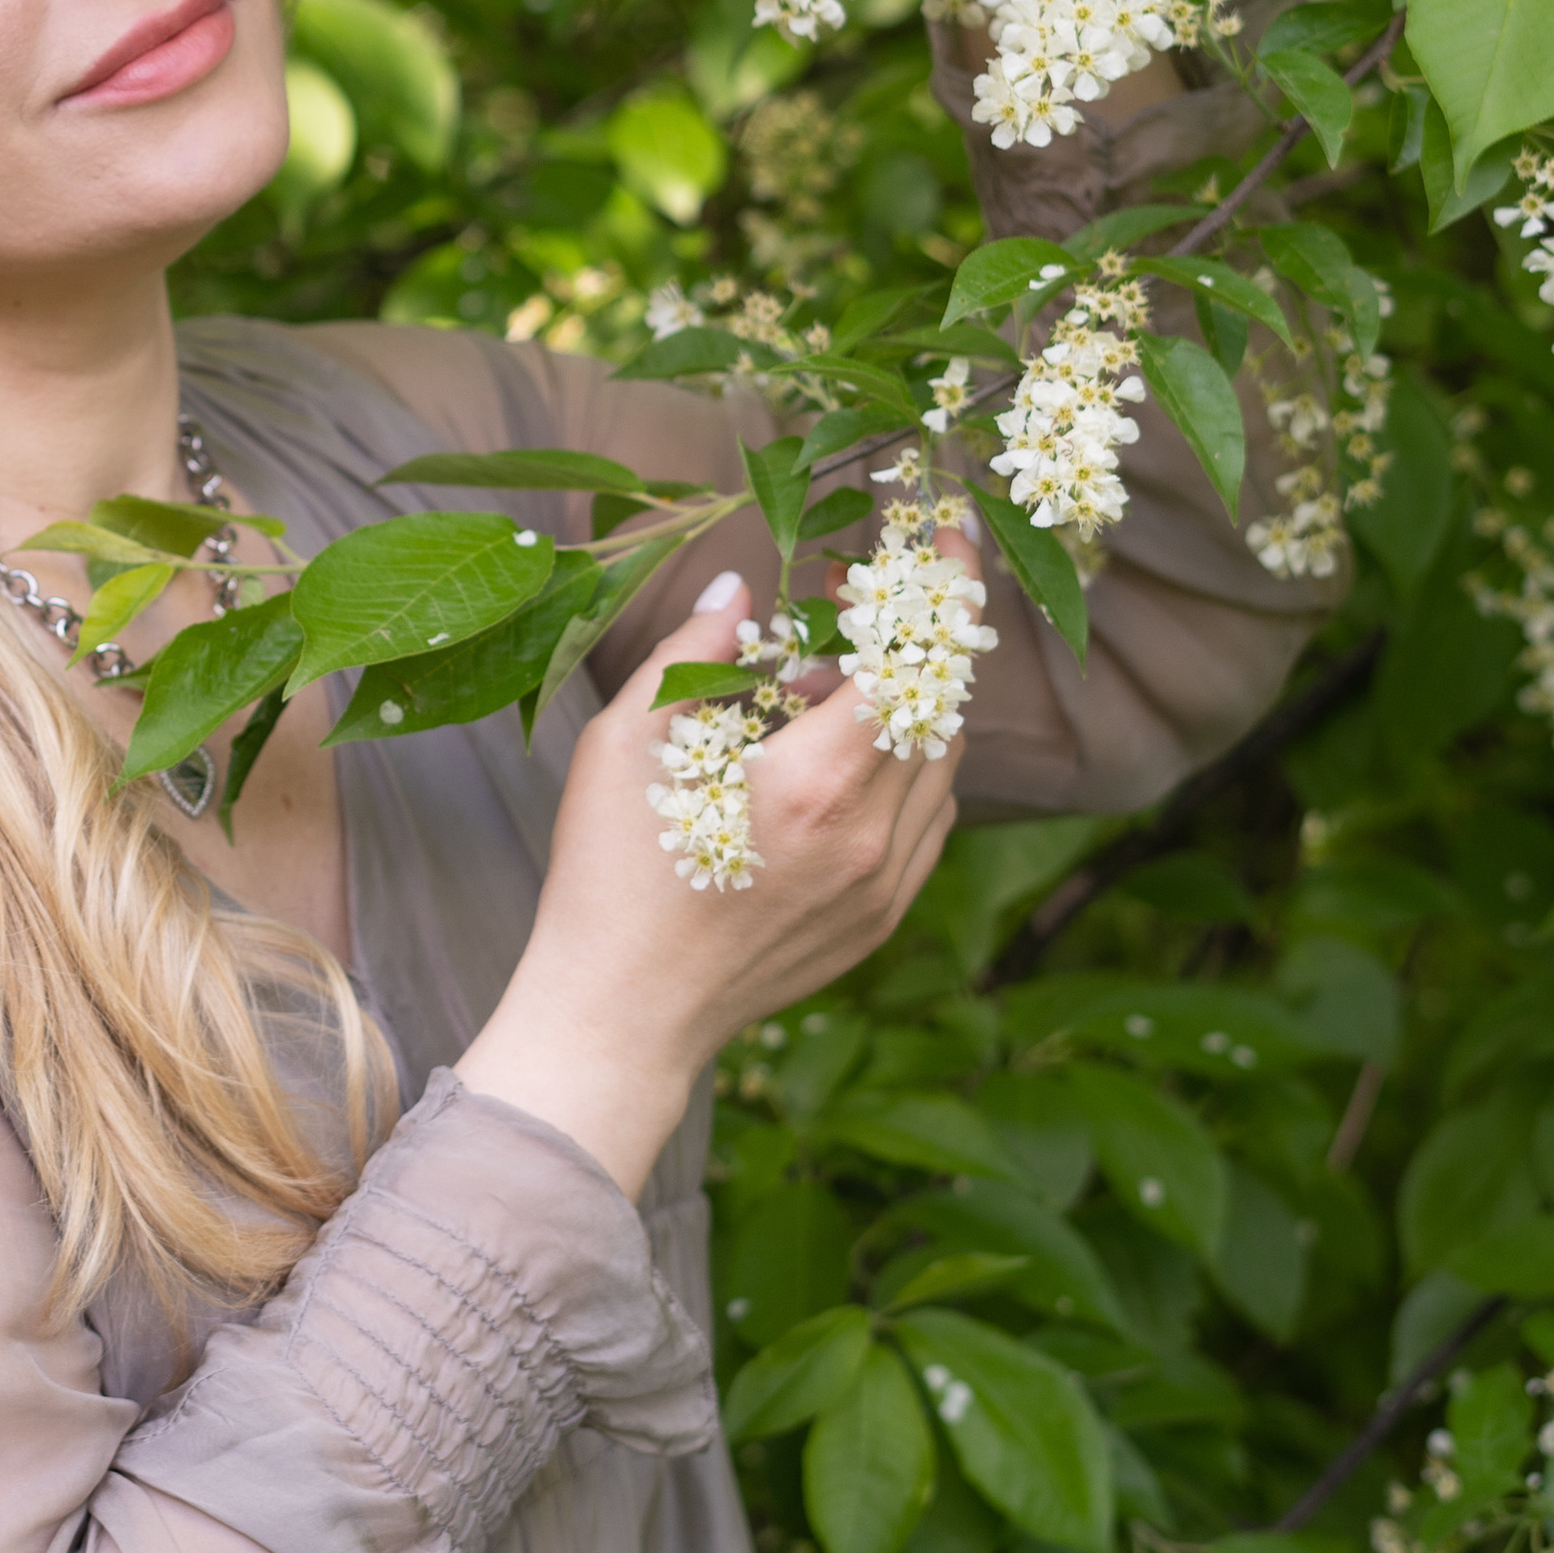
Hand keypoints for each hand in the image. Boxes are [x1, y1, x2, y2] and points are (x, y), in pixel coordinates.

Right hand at [456, 569, 964, 1199]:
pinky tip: (840, 753)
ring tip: (823, 682)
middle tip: (855, 599)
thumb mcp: (627, 744)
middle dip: (914, 637)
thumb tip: (737, 589)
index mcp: (815, 783)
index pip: (915, 660)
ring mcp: (886, 885)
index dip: (939, 589)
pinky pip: (928, 819)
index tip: (942, 537)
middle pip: (942, 705)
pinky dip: (905, 766)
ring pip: (941, 764)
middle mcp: (872, 835)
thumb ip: (691, 652)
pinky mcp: (882, 918)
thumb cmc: (611, 877)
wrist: (623, 1015)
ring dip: (907, 703)